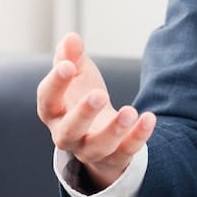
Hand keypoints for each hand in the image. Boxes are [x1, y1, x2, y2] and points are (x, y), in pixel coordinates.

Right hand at [34, 31, 153, 190]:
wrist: (98, 129)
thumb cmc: (81, 95)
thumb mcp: (77, 72)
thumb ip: (71, 55)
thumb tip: (71, 38)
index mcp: (53, 112)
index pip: (47, 101)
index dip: (55, 85)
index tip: (68, 66)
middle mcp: (67, 136)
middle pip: (69, 132)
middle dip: (84, 114)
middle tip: (100, 94)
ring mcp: (90, 150)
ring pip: (99, 147)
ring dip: (114, 130)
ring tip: (130, 111)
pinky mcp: (115, 158)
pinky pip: (126, 152)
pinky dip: (138, 137)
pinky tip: (148, 118)